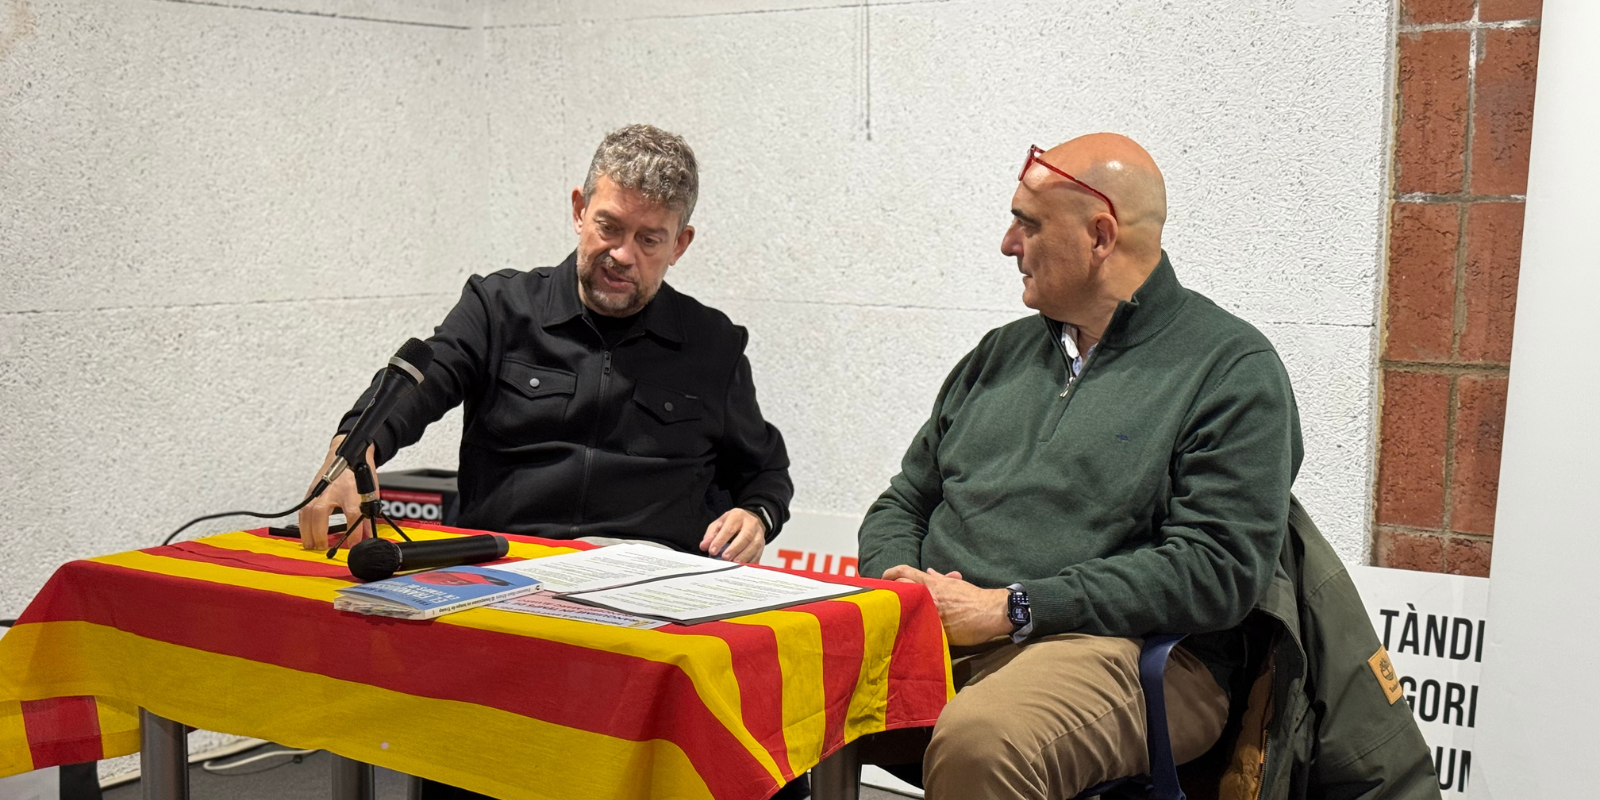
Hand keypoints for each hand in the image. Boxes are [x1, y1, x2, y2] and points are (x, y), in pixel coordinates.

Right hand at [297, 435, 377, 550]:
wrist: (346, 454)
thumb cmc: (358, 473)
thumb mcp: (369, 493)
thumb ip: (367, 515)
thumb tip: (366, 536)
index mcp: (351, 489)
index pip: (353, 513)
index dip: (354, 531)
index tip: (353, 544)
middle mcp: (333, 489)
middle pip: (321, 512)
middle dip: (320, 533)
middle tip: (322, 547)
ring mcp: (319, 489)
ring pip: (307, 511)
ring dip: (307, 531)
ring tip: (311, 545)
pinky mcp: (311, 491)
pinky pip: (303, 509)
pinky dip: (303, 523)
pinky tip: (305, 533)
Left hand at [700, 508, 766, 562]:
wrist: (750, 520)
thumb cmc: (732, 523)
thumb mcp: (719, 524)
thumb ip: (711, 534)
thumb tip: (704, 546)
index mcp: (737, 516)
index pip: (729, 529)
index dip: (720, 541)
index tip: (712, 551)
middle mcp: (751, 523)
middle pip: (745, 536)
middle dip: (734, 549)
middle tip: (724, 558)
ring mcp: (759, 533)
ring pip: (754, 545)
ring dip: (744, 556)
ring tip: (733, 564)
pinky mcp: (763, 544)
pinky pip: (759, 553)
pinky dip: (751, 561)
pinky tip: (743, 566)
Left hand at [882, 565, 1013, 645]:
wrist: (991, 612)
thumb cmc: (974, 597)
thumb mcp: (954, 584)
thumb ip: (939, 579)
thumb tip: (929, 571)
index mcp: (931, 583)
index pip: (903, 572)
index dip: (889, 573)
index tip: (882, 578)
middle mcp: (926, 596)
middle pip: (897, 589)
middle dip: (888, 593)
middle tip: (884, 598)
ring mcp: (929, 613)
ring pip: (903, 609)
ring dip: (896, 611)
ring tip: (890, 615)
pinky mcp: (934, 630)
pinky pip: (916, 628)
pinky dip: (909, 628)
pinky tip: (903, 632)